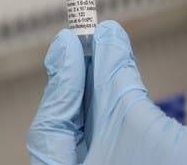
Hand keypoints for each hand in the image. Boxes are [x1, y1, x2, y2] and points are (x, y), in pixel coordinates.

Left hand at [28, 20, 186, 164]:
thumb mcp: (136, 120)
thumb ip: (115, 78)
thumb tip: (105, 35)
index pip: (50, 127)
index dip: (61, 81)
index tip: (68, 42)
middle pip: (69, 123)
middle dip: (78, 78)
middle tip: (81, 39)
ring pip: (92, 124)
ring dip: (97, 83)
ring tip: (100, 44)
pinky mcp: (127, 158)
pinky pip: (114, 128)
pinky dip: (117, 96)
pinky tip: (118, 65)